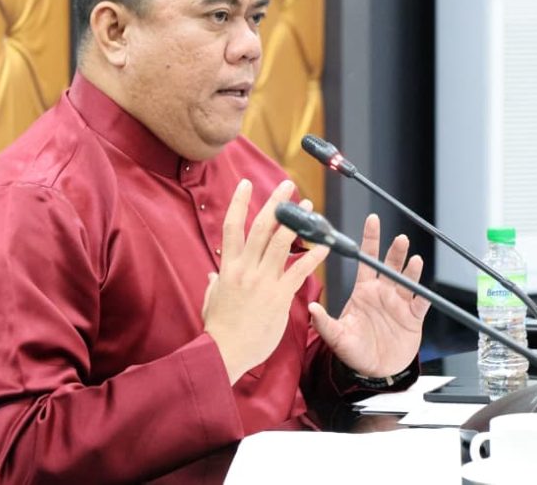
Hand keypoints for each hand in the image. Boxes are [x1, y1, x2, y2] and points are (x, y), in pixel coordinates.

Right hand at [203, 179, 328, 383]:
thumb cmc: (217, 328)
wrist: (224, 352)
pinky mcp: (279, 296)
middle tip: (287, 185)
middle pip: (262, 227)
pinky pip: (299, 270)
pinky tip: (325, 245)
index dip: (238, 203)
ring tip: (308, 206)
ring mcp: (263, 281)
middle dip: (275, 203)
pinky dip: (313, 256)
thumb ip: (216, 283)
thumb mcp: (211, 300)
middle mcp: (246, 269)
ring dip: (297, 221)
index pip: (232, 227)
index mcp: (228, 267)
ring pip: (281, 242)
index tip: (246, 184)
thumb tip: (214, 273)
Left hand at [308, 214, 430, 377]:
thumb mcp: (337, 337)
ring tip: (414, 259)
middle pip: (390, 266)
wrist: (375, 370)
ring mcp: (399, 303)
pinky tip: (424, 289)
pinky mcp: (413, 318)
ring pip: (407, 280)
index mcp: (363, 291)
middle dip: (395, 251)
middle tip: (399, 239)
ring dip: (411, 269)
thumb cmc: (354, 351)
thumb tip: (311, 308)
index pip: (366, 260)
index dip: (370, 239)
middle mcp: (383, 292)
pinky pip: (420, 303)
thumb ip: (325, 323)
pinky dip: (423, 295)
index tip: (372, 219)